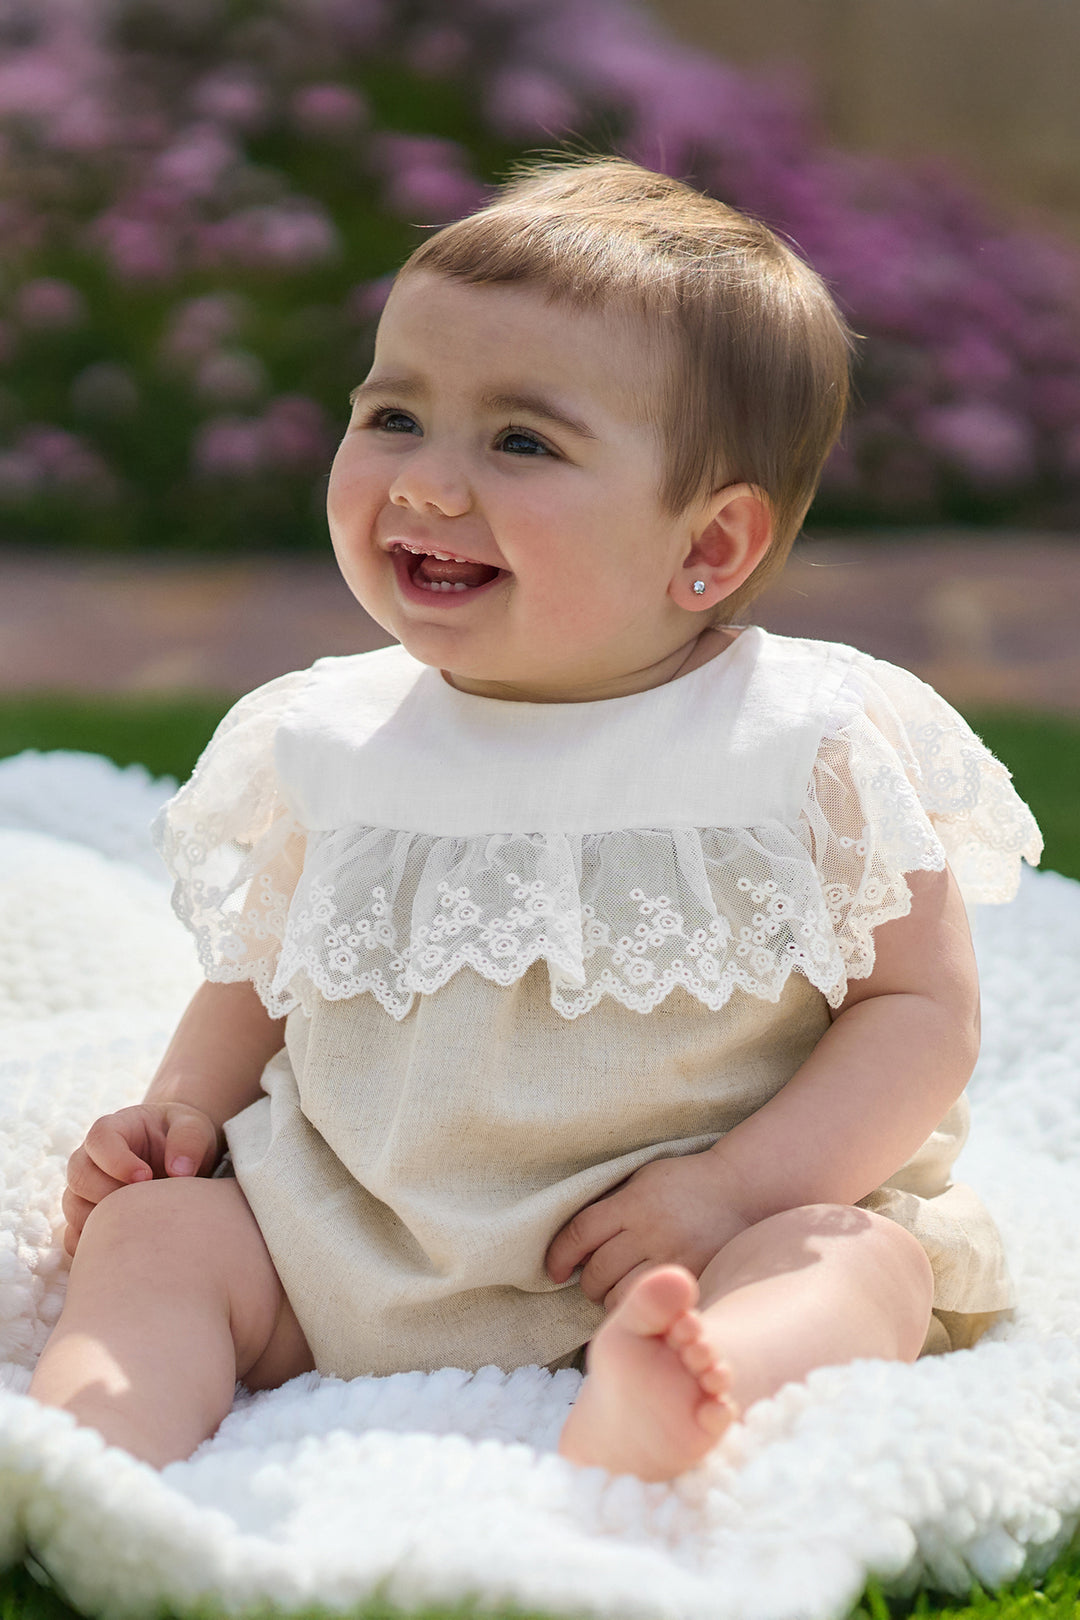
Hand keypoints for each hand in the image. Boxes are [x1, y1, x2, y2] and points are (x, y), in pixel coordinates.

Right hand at [62, 1103, 220, 1258]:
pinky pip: (74, 1236)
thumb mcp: (194, 1127)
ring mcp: (85, 1189)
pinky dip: (91, 1245)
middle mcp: (91, 1158)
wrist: (179, 1160)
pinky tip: (124, 1247)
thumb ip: (189, 1140)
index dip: (117, 1160)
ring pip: (73, 1208)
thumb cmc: (183, 1140)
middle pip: (79, 1175)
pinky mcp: (86, 1216)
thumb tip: (179, 1171)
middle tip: (143, 1204)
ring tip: (139, 1224)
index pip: (99, 1139)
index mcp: (114, 1129)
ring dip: (101, 1221)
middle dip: (108, 1193)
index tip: (146, 1177)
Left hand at [545, 1150, 755, 1310]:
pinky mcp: (694, 1279)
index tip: (555, 1271)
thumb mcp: (642, 1180)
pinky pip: (654, 1307)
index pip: (580, 1233)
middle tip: (593, 1281)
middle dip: (587, 1282)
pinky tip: (641, 1303)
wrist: (741, 1191)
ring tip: (616, 1293)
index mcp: (634, 1202)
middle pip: (598, 1270)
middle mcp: (651, 1231)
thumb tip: (573, 1241)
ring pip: (622, 1296)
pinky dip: (641, 1309)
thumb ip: (610, 1206)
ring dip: (610, 1300)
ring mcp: (674, 1258)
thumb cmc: (683, 1184)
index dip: (559, 1256)